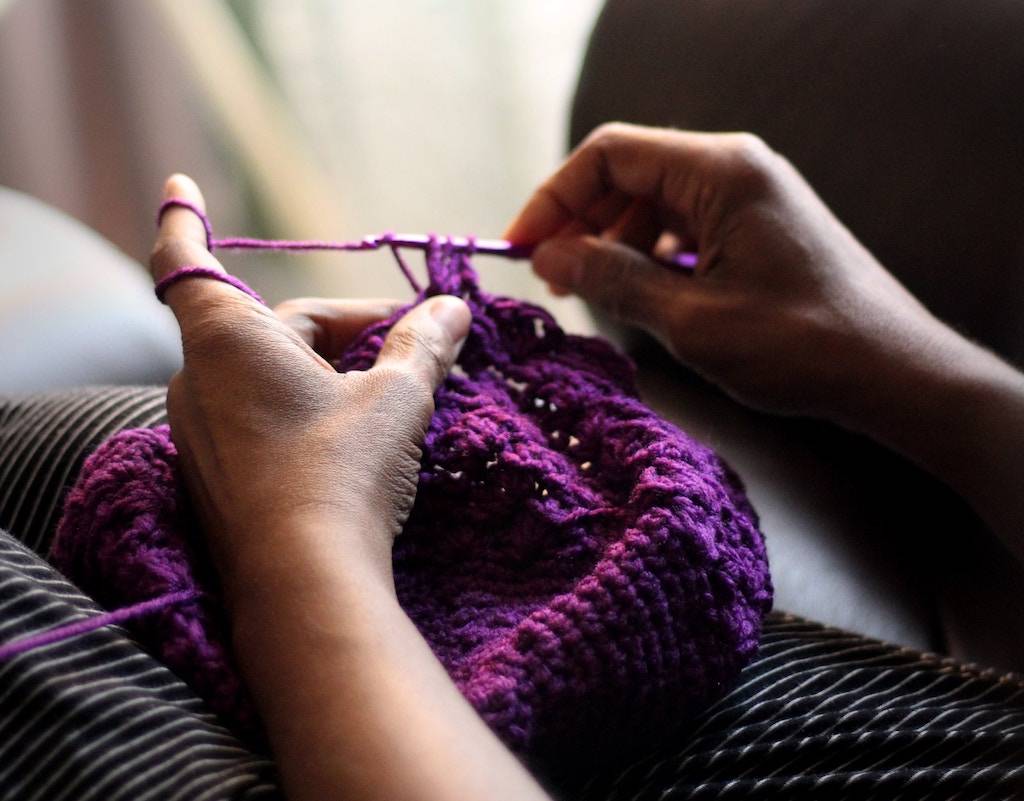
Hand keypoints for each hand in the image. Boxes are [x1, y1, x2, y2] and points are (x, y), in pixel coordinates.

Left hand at [150, 174, 470, 589]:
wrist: (306, 582)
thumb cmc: (344, 471)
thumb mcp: (396, 398)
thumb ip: (423, 346)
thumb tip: (453, 308)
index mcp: (229, 341)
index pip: (189, 260)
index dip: (185, 219)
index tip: (180, 184)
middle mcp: (200, 382)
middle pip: (274, 327)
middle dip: (344, 328)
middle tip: (412, 344)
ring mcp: (202, 436)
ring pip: (270, 377)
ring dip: (330, 371)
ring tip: (395, 393)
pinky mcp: (218, 478)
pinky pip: (261, 419)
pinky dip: (307, 410)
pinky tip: (358, 438)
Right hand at [508, 123, 1023, 570]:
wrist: (892, 373)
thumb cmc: (801, 345)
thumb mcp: (691, 319)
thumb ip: (613, 280)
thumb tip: (549, 256)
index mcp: (720, 171)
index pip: (610, 154)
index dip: (554, 197)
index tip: (520, 246)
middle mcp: (735, 167)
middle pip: (629, 173)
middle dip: (581, 222)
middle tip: (550, 279)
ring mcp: (750, 195)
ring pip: (653, 201)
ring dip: (613, 242)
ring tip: (590, 294)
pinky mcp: (758, 225)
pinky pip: (684, 224)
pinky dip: (650, 254)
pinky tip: (642, 295)